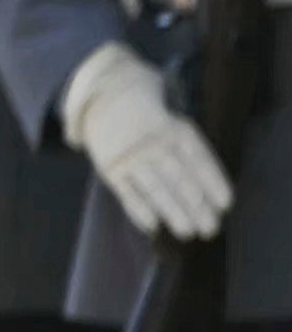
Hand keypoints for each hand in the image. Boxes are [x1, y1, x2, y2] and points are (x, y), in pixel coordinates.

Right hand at [66, 42, 236, 241]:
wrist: (107, 98)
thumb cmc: (153, 122)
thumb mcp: (176, 127)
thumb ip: (192, 156)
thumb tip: (212, 199)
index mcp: (177, 131)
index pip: (200, 161)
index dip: (214, 184)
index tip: (225, 206)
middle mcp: (154, 143)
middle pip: (180, 180)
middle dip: (197, 207)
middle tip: (210, 229)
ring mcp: (131, 155)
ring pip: (156, 190)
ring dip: (173, 213)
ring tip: (187, 233)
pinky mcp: (110, 167)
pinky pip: (127, 193)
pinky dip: (139, 211)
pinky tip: (153, 226)